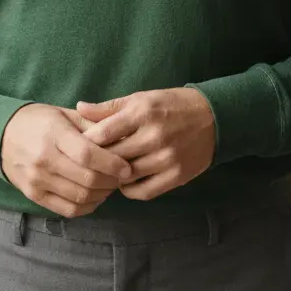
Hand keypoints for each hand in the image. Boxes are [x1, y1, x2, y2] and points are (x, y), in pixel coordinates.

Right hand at [0, 103, 135, 216]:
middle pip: (86, 179)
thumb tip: (123, 136)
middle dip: (111, 181)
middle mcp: (43, 159)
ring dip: (102, 194)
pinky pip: (67, 209)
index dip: (112, 163)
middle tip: (122, 176)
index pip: (87, 154)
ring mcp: (37, 180)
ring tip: (110, 185)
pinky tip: (95, 196)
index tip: (126, 167)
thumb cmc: (39, 121)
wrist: (2, 135)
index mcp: (54, 134)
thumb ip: (92, 124)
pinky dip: (87, 206)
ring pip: (79, 197)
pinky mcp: (33, 195)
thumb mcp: (64, 113)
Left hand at [76, 87, 215, 200]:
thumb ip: (109, 108)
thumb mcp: (140, 99)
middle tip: (87, 165)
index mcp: (142, 112)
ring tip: (107, 173)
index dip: (86, 143)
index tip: (76, 148)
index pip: (104, 133)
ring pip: (127, 177)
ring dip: (114, 177)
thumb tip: (79, 108)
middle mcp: (154, 136)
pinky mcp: (177, 175)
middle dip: (97, 162)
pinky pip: (144, 192)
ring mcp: (167, 158)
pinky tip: (126, 182)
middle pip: (113, 157)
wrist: (213, 117)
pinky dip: (130, 190)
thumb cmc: (170, 105)